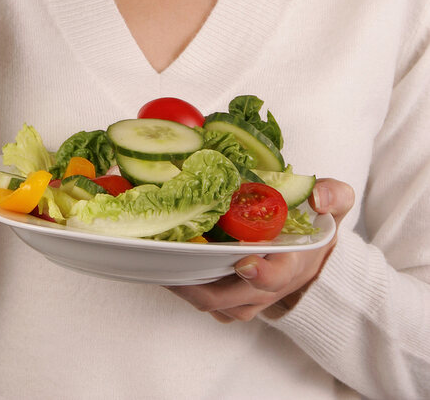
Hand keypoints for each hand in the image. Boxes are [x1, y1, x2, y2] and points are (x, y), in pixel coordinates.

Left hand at [168, 178, 354, 321]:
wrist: (318, 255)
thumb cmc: (318, 225)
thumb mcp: (336, 203)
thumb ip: (333, 194)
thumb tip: (317, 195)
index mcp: (294, 261)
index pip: (278, 276)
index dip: (261, 274)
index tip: (244, 262)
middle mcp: (271, 285)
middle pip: (235, 298)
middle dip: (205, 286)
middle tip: (175, 267)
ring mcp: (253, 296)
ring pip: (218, 305)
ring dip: (191, 291)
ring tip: (162, 268)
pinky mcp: (238, 299)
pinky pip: (212, 305)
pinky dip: (192, 293)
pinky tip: (169, 271)